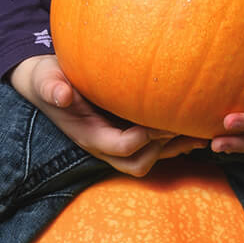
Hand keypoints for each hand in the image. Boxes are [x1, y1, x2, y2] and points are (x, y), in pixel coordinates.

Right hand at [10, 54, 208, 177]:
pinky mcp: (122, 135)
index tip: (162, 116)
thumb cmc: (48, 79)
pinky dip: (170, 143)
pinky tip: (188, 127)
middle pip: (138, 164)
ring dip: (172, 150)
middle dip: (162, 149)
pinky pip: (149, 149)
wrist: (45, 84)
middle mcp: (103, 145)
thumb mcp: (45, 79)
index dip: (146, 136)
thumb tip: (62, 95)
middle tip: (182, 126)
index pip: (124, 146)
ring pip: (147, 161)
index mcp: (88, 135)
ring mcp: (113, 143)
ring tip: (198, 133)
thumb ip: (52, 87)